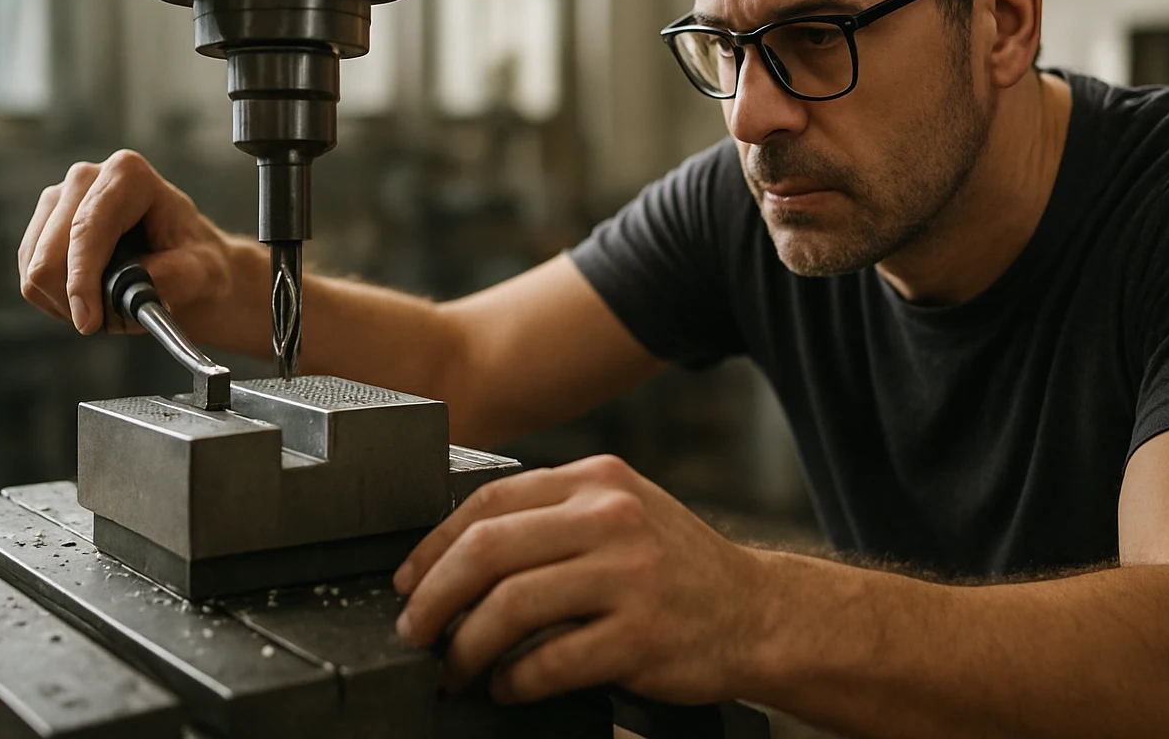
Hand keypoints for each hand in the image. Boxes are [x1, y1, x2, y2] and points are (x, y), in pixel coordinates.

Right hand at [17, 150, 251, 339]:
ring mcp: (58, 200)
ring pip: (36, 271)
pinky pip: (31, 280)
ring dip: (69, 305)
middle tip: (111, 321)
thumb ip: (175, 276)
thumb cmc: (196, 260)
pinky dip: (58, 303)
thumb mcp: (203, 270)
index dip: (83, 278)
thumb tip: (134, 286)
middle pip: (51, 254)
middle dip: (76, 299)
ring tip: (111, 307)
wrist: (187, 263)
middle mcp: (86, 178)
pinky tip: (92, 299)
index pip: (88, 229)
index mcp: (129, 176)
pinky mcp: (42, 228)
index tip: (88, 320)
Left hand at [392, 454, 768, 704]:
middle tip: (415, 630)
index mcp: (598, 480)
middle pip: (487, 549)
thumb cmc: (678, 568)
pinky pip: (550, 662)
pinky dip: (514, 681)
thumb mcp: (622, 513)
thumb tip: (459, 550)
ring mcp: (628, 576)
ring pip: (510, 607)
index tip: (410, 580)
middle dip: (434, 597)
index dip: (435, 544)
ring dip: (466, 647)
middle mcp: (611, 518)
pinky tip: (507, 687)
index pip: (490, 500)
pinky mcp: (640, 636)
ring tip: (456, 667)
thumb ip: (555, 517)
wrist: (758, 613)